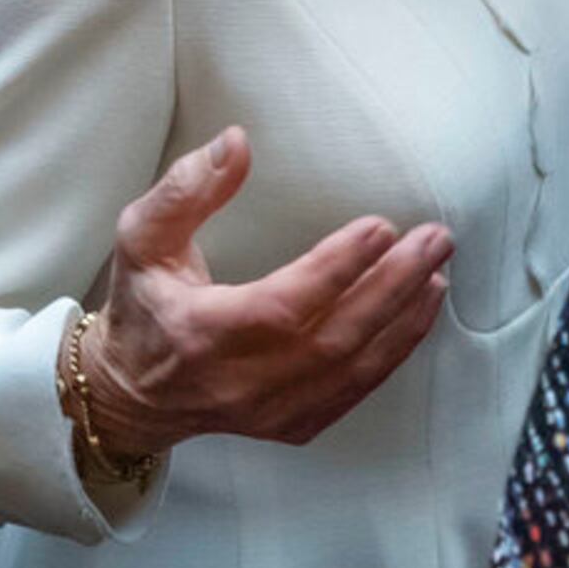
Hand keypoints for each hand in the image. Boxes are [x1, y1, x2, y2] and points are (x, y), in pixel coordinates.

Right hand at [70, 128, 452, 463]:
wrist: (131, 393)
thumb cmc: (141, 304)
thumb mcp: (141, 237)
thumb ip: (185, 189)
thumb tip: (237, 142)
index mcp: (201, 334)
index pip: (282, 305)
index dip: (336, 269)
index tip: (380, 228)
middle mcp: (240, 383)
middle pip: (333, 339)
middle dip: (392, 287)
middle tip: (434, 240)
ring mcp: (270, 412)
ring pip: (354, 369)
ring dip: (403, 319)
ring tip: (437, 270)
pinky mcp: (292, 425)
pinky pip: (356, 391)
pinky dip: (394, 352)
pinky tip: (418, 312)